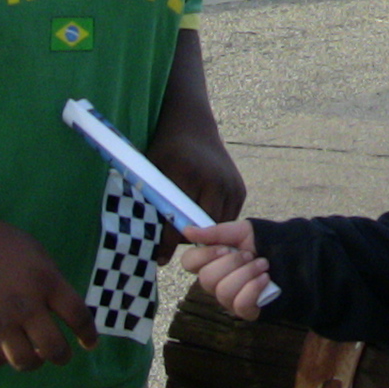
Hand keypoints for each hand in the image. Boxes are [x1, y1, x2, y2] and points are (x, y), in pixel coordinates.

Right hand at [0, 215, 97, 369]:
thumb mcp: (40, 255)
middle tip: (61, 354)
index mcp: (47, 283)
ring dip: (34, 362)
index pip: (79, 317)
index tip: (89, 343)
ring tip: (34, 355)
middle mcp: (26, 306)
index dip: (88, 334)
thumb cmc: (3, 244)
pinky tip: (4, 351)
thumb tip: (64, 311)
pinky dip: (1, 360)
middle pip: (54, 348)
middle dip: (63, 356)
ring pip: (24, 361)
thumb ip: (54, 283)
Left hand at [151, 138, 246, 262]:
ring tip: (192, 241)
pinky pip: (230, 216)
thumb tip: (148, 243)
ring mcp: (231, 184)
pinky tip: (204, 224)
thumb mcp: (152, 173)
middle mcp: (214, 180)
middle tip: (178, 252)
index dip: (168, 245)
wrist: (192, 126)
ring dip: (207, 236)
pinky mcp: (240, 188)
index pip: (178, 221)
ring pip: (219, 225)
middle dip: (191, 242)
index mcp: (188, 175)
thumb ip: (154, 203)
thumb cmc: (165, 151)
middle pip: (204, 228)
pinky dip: (217, 224)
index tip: (160, 261)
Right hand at [178, 220, 275, 318]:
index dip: (204, 255)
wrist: (293, 255)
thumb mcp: (241, 231)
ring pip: (223, 291)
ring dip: (247, 273)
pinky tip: (265, 279)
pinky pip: (240, 304)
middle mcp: (216, 283)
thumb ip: (214, 232)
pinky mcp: (246, 311)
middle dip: (232, 263)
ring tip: (262, 264)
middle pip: (206, 279)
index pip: (188, 262)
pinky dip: (254, 287)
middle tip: (249, 255)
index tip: (225, 247)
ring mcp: (229, 299)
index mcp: (211, 262)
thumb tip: (186, 231)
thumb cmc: (263, 243)